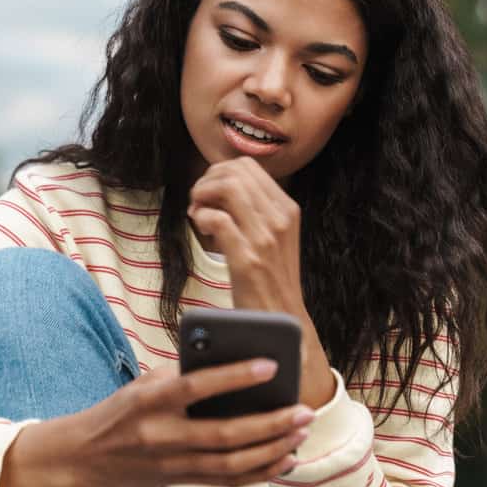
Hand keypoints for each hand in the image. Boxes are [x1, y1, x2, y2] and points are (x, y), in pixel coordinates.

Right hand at [0, 360, 312, 486]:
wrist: (82, 457)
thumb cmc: (123, 410)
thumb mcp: (145, 383)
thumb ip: (186, 374)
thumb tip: (238, 363)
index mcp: (148, 402)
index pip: (196, 387)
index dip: (235, 377)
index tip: (272, 366)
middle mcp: (161, 436)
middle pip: (224, 435)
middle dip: (271, 425)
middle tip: (304, 411)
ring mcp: (171, 464)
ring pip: (231, 464)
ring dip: (273, 450)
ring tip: (301, 432)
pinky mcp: (179, 481)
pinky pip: (227, 482)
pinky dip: (261, 472)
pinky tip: (286, 459)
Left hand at [187, 157, 336, 407]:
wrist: (281, 320)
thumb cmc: (271, 279)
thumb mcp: (275, 237)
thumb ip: (257, 210)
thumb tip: (223, 185)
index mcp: (288, 209)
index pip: (248, 167)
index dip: (220, 173)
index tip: (210, 194)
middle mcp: (281, 219)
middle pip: (235, 172)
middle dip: (207, 181)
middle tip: (199, 203)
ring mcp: (266, 238)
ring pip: (227, 188)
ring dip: (202, 196)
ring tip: (198, 215)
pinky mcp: (248, 258)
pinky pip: (217, 219)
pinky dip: (202, 218)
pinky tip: (202, 230)